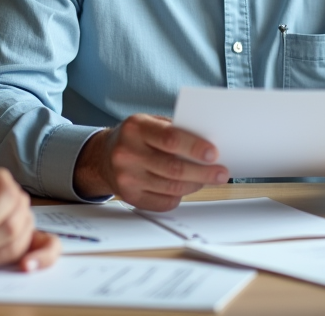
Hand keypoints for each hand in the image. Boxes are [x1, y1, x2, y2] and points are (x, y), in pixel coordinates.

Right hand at [73, 114, 229, 210]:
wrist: (103, 157)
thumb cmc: (136, 137)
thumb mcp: (150, 123)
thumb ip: (175, 130)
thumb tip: (208, 147)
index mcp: (135, 128)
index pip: (170, 138)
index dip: (194, 147)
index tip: (214, 153)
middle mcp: (127, 153)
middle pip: (173, 168)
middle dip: (202, 172)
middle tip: (221, 173)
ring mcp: (126, 177)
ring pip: (171, 187)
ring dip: (195, 184)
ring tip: (208, 178)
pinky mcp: (129, 196)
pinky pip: (164, 202)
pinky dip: (180, 196)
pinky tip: (186, 187)